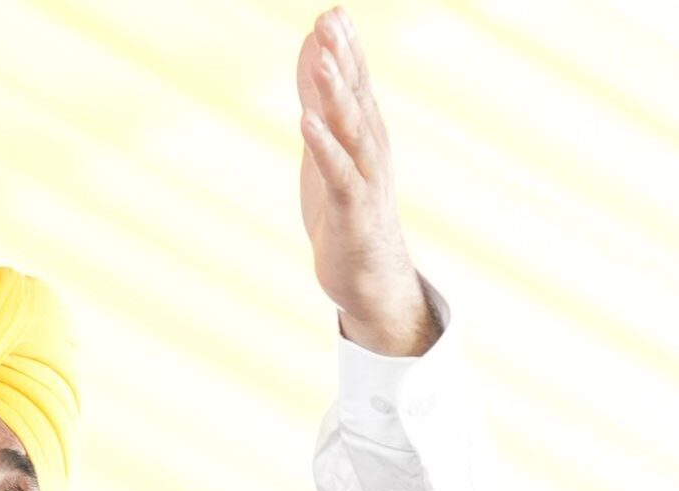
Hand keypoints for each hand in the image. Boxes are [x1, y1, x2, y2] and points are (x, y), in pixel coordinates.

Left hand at [297, 7, 437, 356]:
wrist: (369, 276)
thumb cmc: (347, 207)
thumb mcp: (328, 144)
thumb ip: (321, 95)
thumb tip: (313, 45)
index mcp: (365, 132)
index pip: (356, 81)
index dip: (345, 47)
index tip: (332, 13)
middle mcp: (371, 149)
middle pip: (355, 97)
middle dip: (343, 60)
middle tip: (330, 21)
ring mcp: (365, 178)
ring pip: (351, 130)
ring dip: (336, 96)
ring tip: (322, 62)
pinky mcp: (352, 210)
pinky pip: (338, 174)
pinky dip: (324, 148)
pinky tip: (307, 123)